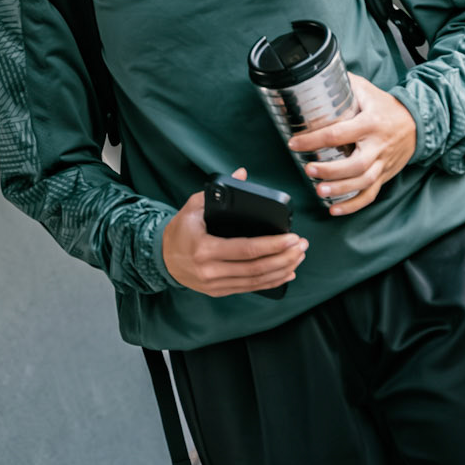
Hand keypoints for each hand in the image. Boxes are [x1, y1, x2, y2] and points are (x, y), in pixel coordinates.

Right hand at [162, 176, 308, 296]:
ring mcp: (216, 284)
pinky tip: (287, 272)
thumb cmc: (181, 230)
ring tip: (299, 257)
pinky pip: (251, 288)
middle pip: (256, 268)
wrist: (162, 258)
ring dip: (282, 269)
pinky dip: (272, 281)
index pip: (246, 249)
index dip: (273, 245)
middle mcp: (211, 271)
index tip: (292, 237)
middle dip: (284, 257)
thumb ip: (218, 190)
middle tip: (302, 246)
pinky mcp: (220, 291)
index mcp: (205, 249)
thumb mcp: (193, 207)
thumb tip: (242, 173)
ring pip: (256, 280)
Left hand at [289, 74, 416, 216]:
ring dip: (341, 190)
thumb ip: (343, 85)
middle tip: (309, 170)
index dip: (315, 139)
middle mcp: (378, 145)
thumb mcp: (366, 90)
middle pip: (356, 164)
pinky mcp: (385, 175)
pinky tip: (335, 209)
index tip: (295, 142)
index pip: (340, 133)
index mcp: (371, 123)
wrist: (417, 122)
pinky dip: (353, 205)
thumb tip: (313, 77)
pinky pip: (370, 194)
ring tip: (320, 191)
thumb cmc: (386, 106)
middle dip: (331, 170)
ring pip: (364, 181)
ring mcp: (383, 162)